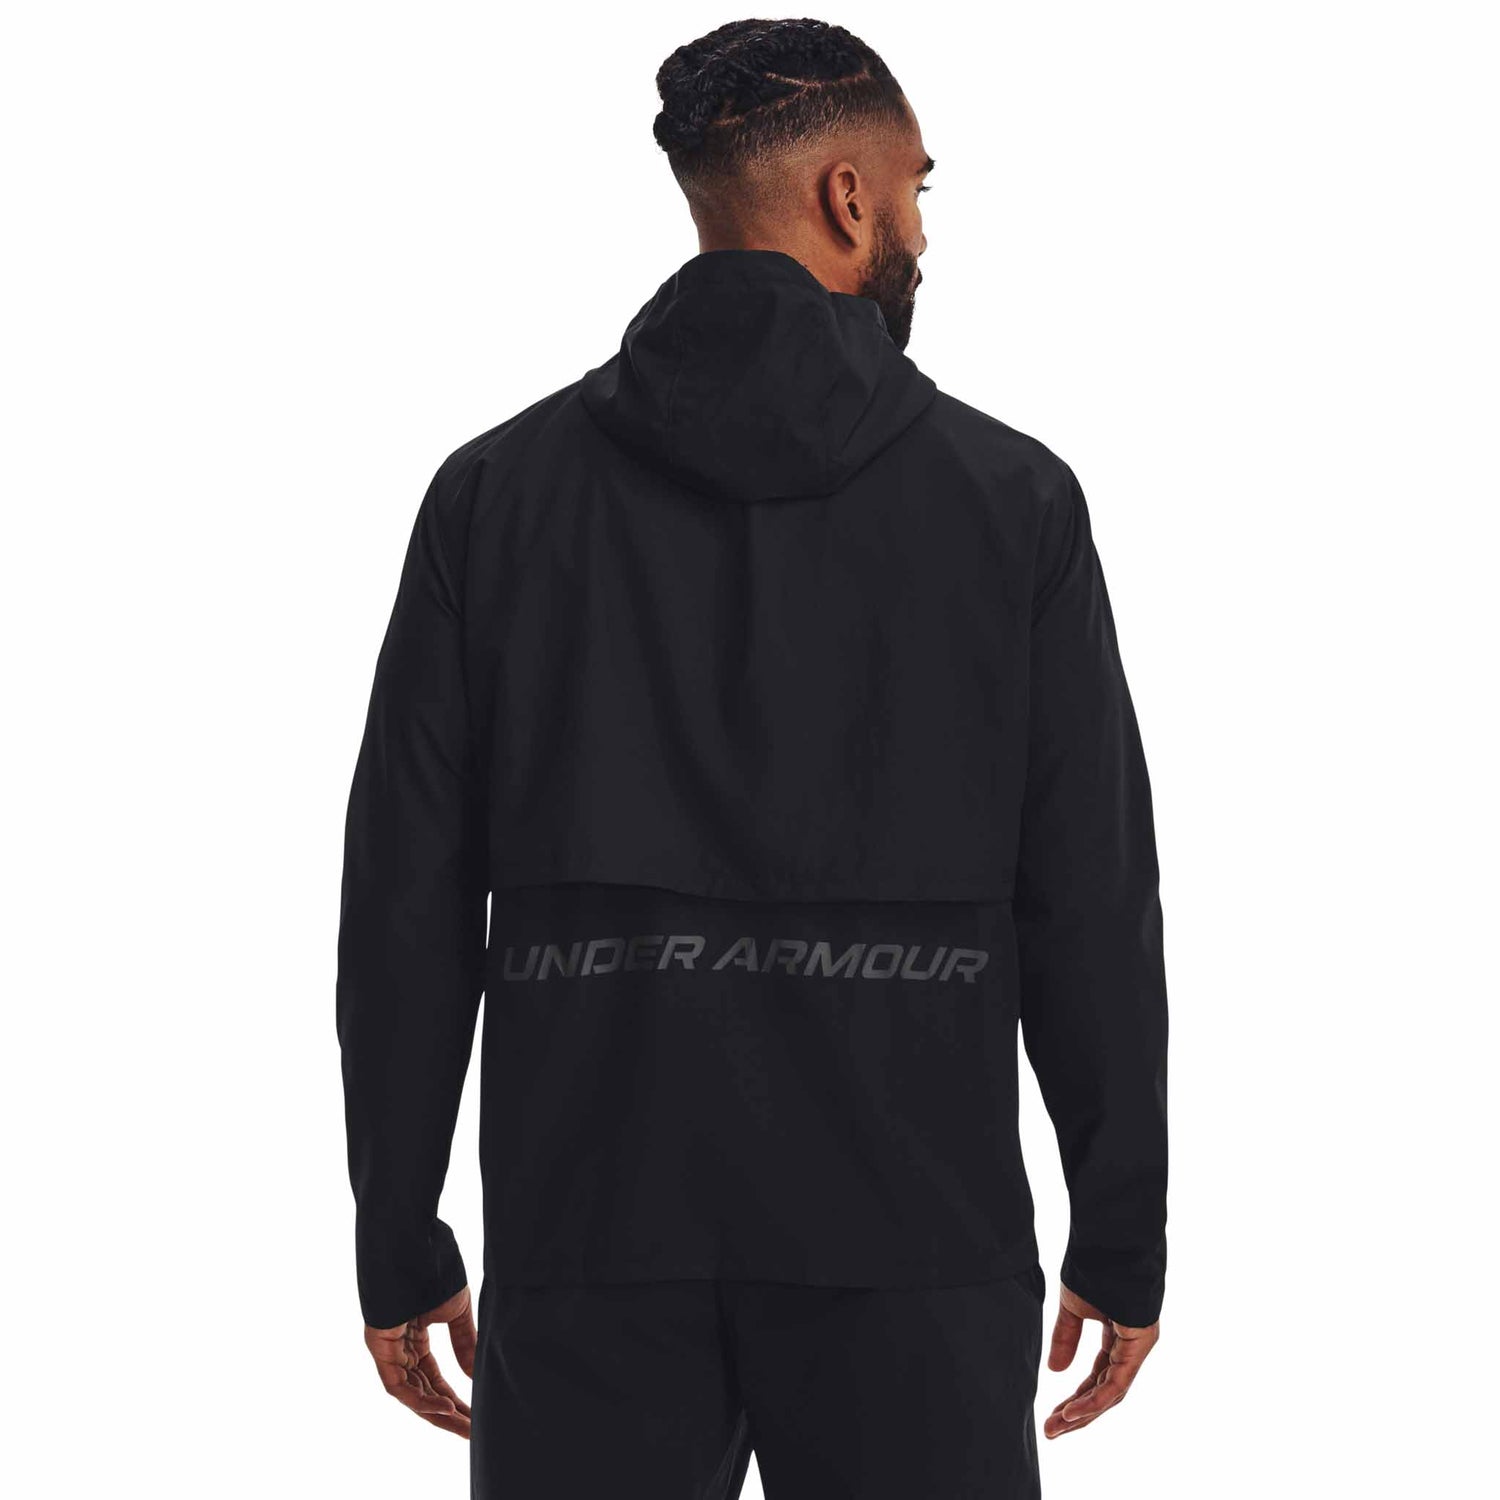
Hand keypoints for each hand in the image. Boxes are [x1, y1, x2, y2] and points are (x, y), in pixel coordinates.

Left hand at [364, 1284, 477, 1438]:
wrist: (416, 1249)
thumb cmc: (435, 1272)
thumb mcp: (456, 1313)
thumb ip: (463, 1343)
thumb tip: (474, 1375)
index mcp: (415, 1340)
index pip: (434, 1381)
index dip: (454, 1400)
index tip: (475, 1416)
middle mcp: (400, 1350)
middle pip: (423, 1392)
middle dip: (448, 1413)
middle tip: (472, 1431)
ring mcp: (388, 1350)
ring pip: (411, 1394)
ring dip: (437, 1412)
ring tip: (464, 1425)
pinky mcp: (380, 1348)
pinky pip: (398, 1385)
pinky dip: (420, 1399)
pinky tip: (445, 1407)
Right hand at [1042, 1282, 1158, 1438]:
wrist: (1110, 1243)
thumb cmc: (1093, 1267)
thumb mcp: (1073, 1308)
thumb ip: (1066, 1338)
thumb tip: (1055, 1371)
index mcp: (1117, 1337)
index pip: (1097, 1378)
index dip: (1074, 1398)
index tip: (1051, 1415)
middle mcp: (1129, 1346)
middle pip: (1104, 1391)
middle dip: (1077, 1413)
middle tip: (1051, 1431)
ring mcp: (1137, 1346)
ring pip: (1111, 1392)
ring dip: (1083, 1412)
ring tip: (1056, 1426)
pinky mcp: (1140, 1344)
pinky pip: (1117, 1382)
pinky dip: (1095, 1399)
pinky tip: (1073, 1411)